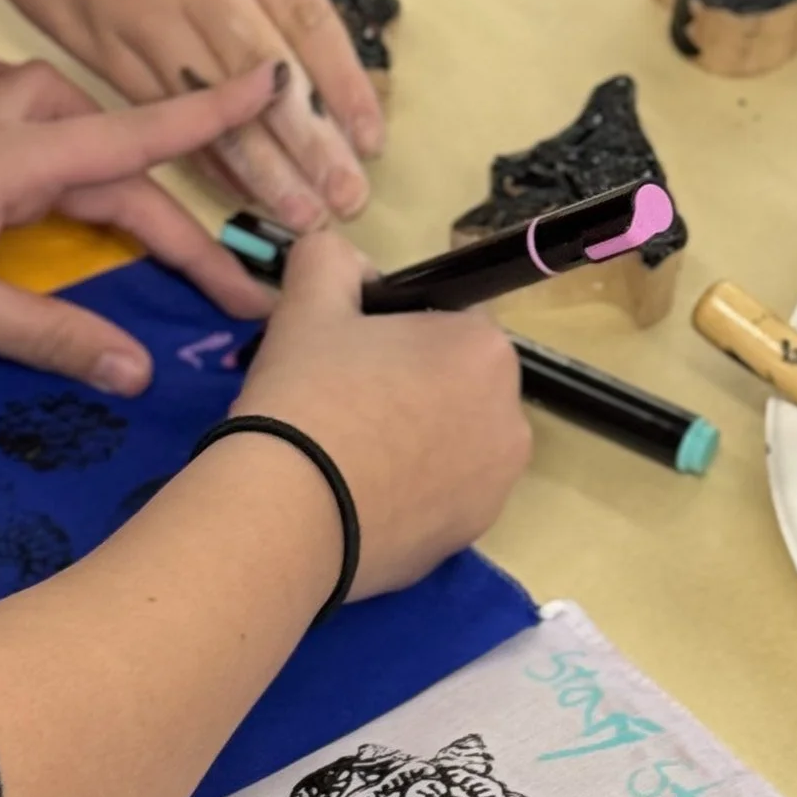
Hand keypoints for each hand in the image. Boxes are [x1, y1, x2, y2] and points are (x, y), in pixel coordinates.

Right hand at [0, 0, 383, 232]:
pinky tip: (229, 186)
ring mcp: (139, 11)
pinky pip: (154, 108)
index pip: (307, 22)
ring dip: (260, 168)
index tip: (371, 141)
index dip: (344, 89)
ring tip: (300, 215)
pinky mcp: (92, 40)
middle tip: (348, 201)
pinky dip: (195, 151)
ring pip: (208, 104)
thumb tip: (308, 54)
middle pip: (264, 76)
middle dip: (310, 147)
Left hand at [0, 55, 282, 390]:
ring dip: (103, 142)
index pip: (136, 138)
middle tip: (227, 285)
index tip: (277, 82)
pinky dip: (16, 106)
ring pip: (54, 110)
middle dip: (176, 217)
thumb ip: (49, 338)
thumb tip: (138, 370)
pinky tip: (14, 126)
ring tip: (133, 193)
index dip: (211, 115)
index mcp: (13, 160)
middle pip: (111, 160)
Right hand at [235, 226, 531, 594]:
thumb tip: (349, 262)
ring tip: (350, 455)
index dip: (402, 333)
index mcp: (484, 350)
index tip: (356, 357)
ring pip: (455, 443)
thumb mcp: (307, 303)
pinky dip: (413, 492)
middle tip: (346, 405)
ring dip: (418, 441)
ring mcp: (496, 486)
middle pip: (460, 386)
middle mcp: (511, 418)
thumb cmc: (305, 398)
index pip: (452, 323)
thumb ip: (332, 260)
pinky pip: (444, 497)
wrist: (285, 519)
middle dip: (416, 388)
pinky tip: (360, 497)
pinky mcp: (471, 536)